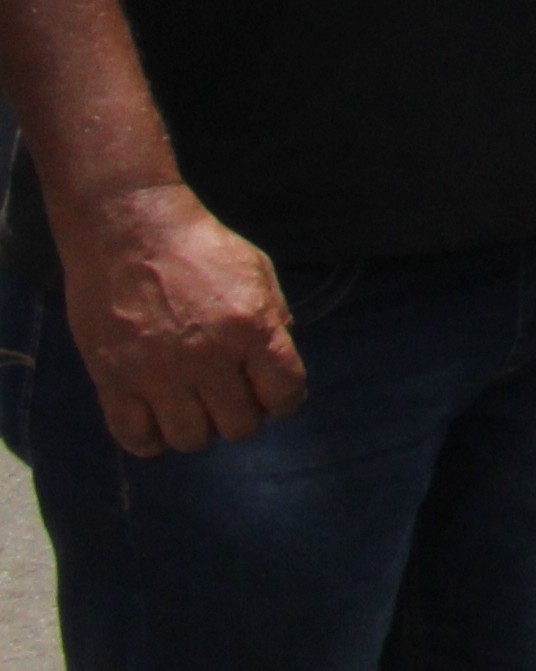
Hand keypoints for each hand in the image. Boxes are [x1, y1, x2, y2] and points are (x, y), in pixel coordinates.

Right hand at [60, 186, 303, 453]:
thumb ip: (272, 319)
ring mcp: (158, 373)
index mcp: (252, 328)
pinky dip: (150, 440)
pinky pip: (135, 438)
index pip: (285, 393)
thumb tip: (277, 367)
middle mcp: (208, 357)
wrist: (131, 230)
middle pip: (239, 426)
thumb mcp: (257, 272)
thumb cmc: (200, 247)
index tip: (274, 393)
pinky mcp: (114, 380)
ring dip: (199, 429)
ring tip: (194, 406)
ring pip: (191, 440)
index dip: (285, 399)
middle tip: (231, 397)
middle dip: (243, 415)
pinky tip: (157, 419)